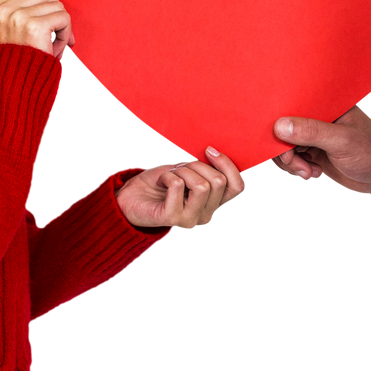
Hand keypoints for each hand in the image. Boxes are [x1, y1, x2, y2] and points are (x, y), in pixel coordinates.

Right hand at [0, 0, 75, 57]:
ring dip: (62, 27)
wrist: (18, 88)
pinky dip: (66, 34)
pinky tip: (56, 48)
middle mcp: (5, 7)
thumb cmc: (25, 61)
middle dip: (57, 15)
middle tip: (52, 39)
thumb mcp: (22, 29)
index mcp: (0, 5)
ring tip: (51, 46)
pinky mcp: (32, 24)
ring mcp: (17, 15)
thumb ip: (32, 8)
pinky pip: (63, 17)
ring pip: (58, 5)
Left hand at [115, 147, 246, 230]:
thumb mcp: (189, 170)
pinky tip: (161, 181)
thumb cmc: (162, 181)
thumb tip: (216, 152)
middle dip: (197, 165)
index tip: (209, 150)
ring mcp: (191, 220)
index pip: (238, 187)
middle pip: (218, 182)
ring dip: (183, 171)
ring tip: (171, 176)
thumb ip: (207, 169)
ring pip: (201, 185)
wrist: (131, 196)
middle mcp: (206, 216)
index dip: (228, 165)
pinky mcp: (173, 219)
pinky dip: (168, 175)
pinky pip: (178, 185)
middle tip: (181, 168)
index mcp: (214, 203)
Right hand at [270, 106, 370, 197]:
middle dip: (284, 149)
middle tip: (295, 164)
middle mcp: (316, 115)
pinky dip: (296, 169)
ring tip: (309, 172)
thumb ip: (312, 132)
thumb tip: (279, 126)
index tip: (277, 140)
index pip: (292, 103)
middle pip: (283, 127)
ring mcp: (314, 134)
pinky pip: (292, 157)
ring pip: (284, 145)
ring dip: (291, 162)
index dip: (279, 120)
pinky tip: (313, 173)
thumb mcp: (342, 140)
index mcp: (325, 101)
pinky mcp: (313, 150)